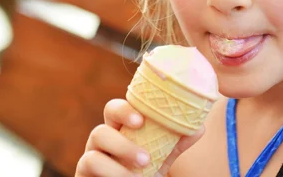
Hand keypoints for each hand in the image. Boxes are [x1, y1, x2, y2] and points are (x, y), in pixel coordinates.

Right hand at [76, 99, 205, 176]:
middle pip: (99, 131)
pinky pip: (89, 172)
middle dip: (121, 144)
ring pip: (92, 157)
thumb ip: (175, 142)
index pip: (114, 110)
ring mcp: (90, 160)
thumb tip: (199, 127)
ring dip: (117, 170)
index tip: (141, 120)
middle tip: (145, 159)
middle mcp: (100, 142)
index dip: (124, 111)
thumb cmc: (142, 170)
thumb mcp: (160, 156)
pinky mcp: (83, 176)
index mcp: (118, 128)